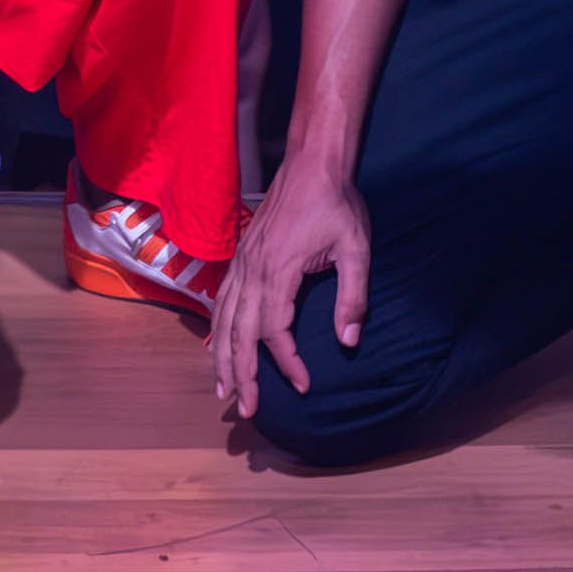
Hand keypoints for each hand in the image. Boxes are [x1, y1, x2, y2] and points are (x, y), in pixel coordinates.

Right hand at [210, 161, 372, 409]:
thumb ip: (352, 296)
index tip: (303, 385)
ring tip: (223, 389)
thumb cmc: (336, 203)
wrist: (313, 162)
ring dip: (221, 357)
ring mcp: (242, 262)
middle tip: (246, 410)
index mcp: (278, 271)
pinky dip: (217, 328)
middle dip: (241, 375)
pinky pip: (221, 300)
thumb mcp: (355, 248)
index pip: (275, 331)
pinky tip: (217, 345)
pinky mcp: (241, 256)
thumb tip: (349, 341)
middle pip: (239, 334)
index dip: (287, 363)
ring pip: (222, 320)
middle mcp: (252, 270)